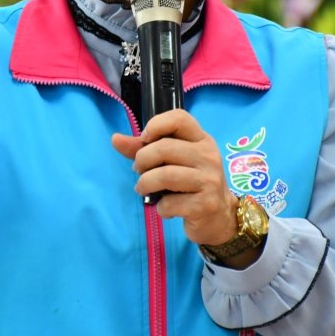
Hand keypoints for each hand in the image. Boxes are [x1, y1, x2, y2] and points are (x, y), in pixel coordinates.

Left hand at [111, 109, 237, 246]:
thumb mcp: (173, 162)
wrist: (219, 217)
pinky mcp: (205, 204)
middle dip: (142, 160)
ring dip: (145, 184)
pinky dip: (160, 208)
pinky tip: (165, 208)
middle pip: (164, 148)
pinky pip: (170, 203)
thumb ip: (144, 149)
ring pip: (164, 175)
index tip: (144, 140)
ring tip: (143, 189)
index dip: (155, 125)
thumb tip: (115, 138)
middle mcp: (208, 156)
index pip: (179, 118)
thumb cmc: (190, 184)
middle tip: (139, 171)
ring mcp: (209, 180)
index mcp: (201, 139)